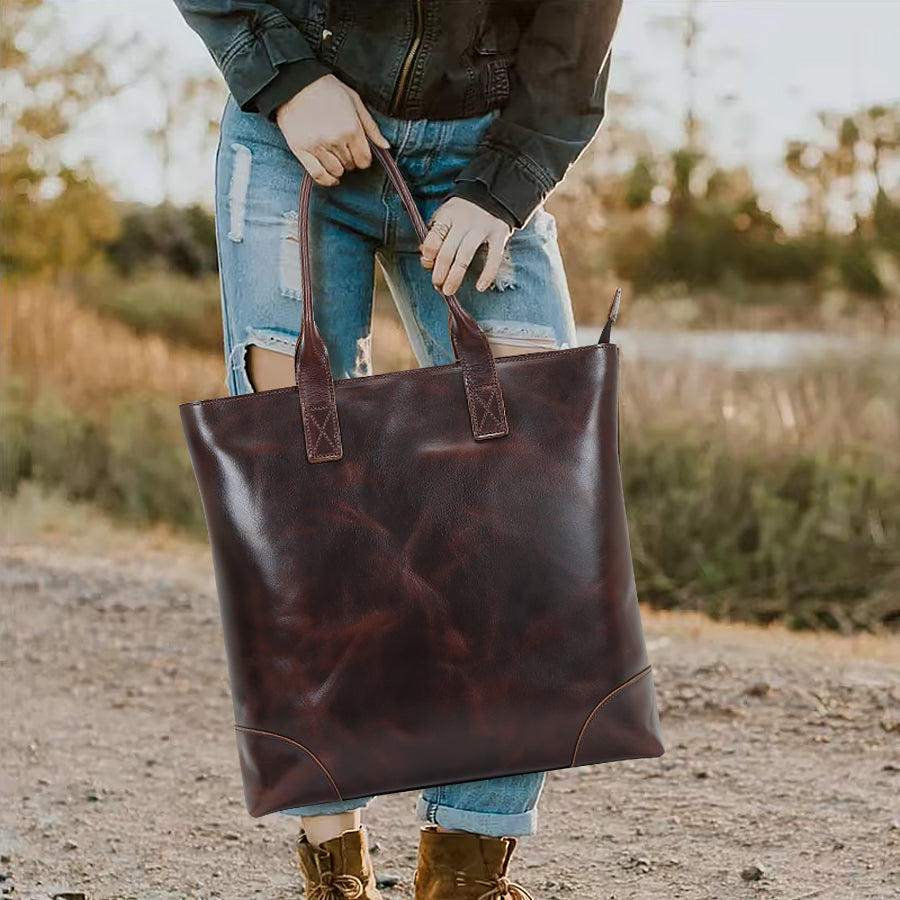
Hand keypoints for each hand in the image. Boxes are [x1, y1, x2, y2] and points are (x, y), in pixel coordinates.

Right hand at [276, 74, 390, 185]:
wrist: (295, 83)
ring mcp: (318, 146)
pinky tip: (331, 177)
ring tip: (335, 157)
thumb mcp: (355, 101)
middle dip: (350, 160)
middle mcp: (335, 140)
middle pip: (350, 166)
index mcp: (351, 128)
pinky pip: (318, 175)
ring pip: (336, 172)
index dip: (364, 159)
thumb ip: (371, 127)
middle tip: (344, 150)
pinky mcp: (301, 150)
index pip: (364, 160)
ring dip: (338, 168)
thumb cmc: (326, 89)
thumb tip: (386, 146)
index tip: (359, 154)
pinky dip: (327, 179)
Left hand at [419, 197, 511, 295]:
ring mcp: (482, 228)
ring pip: (465, 256)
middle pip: (447, 251)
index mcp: (447, 216)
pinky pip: (493, 258)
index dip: (428, 256)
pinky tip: (480, 287)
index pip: (433, 239)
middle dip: (440, 272)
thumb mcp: (445, 216)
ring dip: (455, 277)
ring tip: (449, 290)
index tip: (428, 265)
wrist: (494, 194)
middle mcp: (463, 222)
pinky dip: (487, 274)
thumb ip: (435, 235)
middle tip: (437, 285)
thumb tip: (425, 258)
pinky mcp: (499, 234)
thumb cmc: (464, 212)